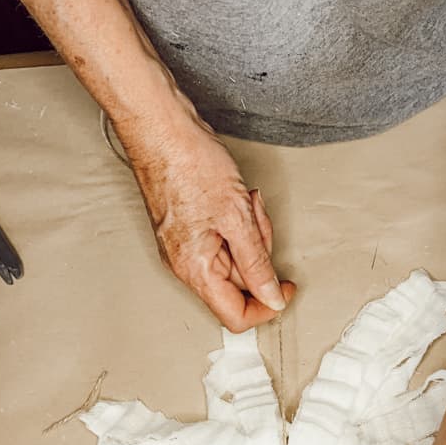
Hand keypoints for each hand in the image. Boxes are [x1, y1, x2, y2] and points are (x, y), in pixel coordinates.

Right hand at [115, 102, 294, 331]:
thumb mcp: (238, 217)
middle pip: (239, 285)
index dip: (266, 306)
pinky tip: (236, 197)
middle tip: (258, 221)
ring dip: (251, 233)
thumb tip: (272, 298)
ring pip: (235, 259)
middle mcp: (186, 265)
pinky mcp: (190, 230)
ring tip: (245, 201)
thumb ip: (257, 265)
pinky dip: (238, 222)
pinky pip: (225, 239)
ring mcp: (186, 248)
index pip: (236, 316)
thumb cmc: (188, 163)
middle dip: (259, 254)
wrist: (160, 128)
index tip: (285, 288)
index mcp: (195, 270)